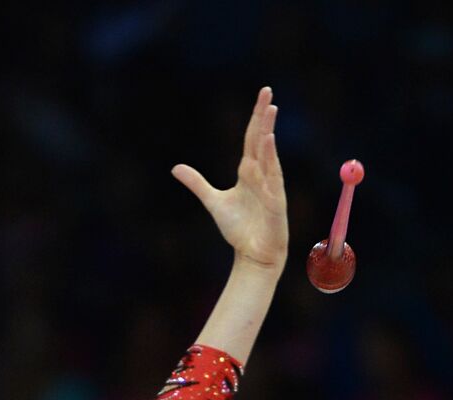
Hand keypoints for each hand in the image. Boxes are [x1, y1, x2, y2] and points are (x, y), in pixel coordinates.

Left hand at [172, 87, 288, 270]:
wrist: (252, 254)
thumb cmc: (238, 229)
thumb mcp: (213, 201)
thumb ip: (197, 183)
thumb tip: (176, 168)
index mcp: (249, 172)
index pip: (252, 138)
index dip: (256, 117)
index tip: (263, 96)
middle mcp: (261, 174)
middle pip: (262, 139)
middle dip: (264, 116)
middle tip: (267, 92)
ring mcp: (270, 187)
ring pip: (269, 154)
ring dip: (268, 133)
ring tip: (270, 110)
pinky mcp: (275, 202)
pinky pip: (273, 177)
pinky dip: (271, 160)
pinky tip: (269, 143)